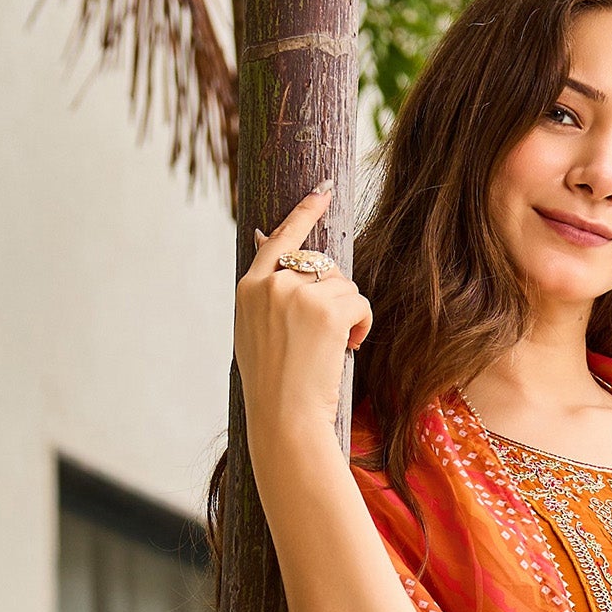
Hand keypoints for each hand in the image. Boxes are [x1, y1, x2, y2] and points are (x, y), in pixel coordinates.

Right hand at [234, 185, 372, 432]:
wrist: (284, 419)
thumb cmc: (274, 387)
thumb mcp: (256, 333)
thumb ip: (266, 295)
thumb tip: (270, 248)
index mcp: (249, 289)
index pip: (278, 239)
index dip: (304, 214)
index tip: (324, 192)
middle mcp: (271, 284)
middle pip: (320, 265)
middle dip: (334, 295)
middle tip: (330, 334)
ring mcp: (297, 294)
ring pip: (343, 283)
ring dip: (349, 312)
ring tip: (337, 346)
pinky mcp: (325, 309)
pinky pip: (358, 301)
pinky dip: (362, 323)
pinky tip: (349, 346)